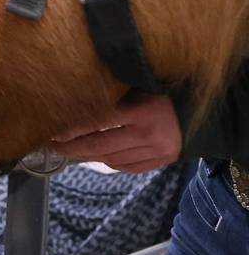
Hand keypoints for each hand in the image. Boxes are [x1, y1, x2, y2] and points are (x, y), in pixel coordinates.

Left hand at [50, 93, 181, 172]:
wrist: (199, 108)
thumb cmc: (159, 90)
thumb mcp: (134, 87)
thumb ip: (109, 99)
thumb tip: (72, 107)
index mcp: (141, 111)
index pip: (98, 123)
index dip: (72, 130)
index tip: (54, 134)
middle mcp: (150, 134)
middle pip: (101, 146)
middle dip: (73, 148)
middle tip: (55, 148)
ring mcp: (158, 151)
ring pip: (112, 159)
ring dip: (88, 156)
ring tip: (71, 152)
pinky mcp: (163, 161)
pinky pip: (127, 167)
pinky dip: (109, 162)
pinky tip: (96, 157)